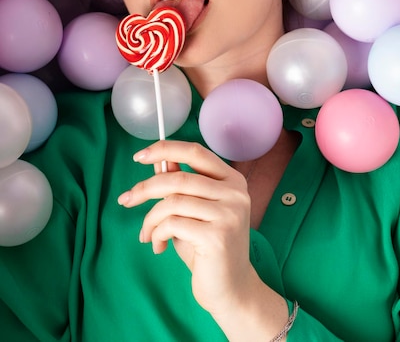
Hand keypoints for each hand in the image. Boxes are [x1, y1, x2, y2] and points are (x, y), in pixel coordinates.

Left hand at [117, 140, 254, 316]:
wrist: (230, 289)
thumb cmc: (207, 248)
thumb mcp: (193, 211)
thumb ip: (181, 185)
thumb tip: (160, 161)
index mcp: (232, 180)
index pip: (196, 152)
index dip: (165, 149)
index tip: (140, 155)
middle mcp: (234, 193)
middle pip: (179, 178)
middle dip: (145, 188)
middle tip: (126, 200)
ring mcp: (228, 213)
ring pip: (172, 202)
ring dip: (150, 219)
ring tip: (146, 234)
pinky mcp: (217, 236)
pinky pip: (172, 224)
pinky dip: (157, 233)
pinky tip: (158, 246)